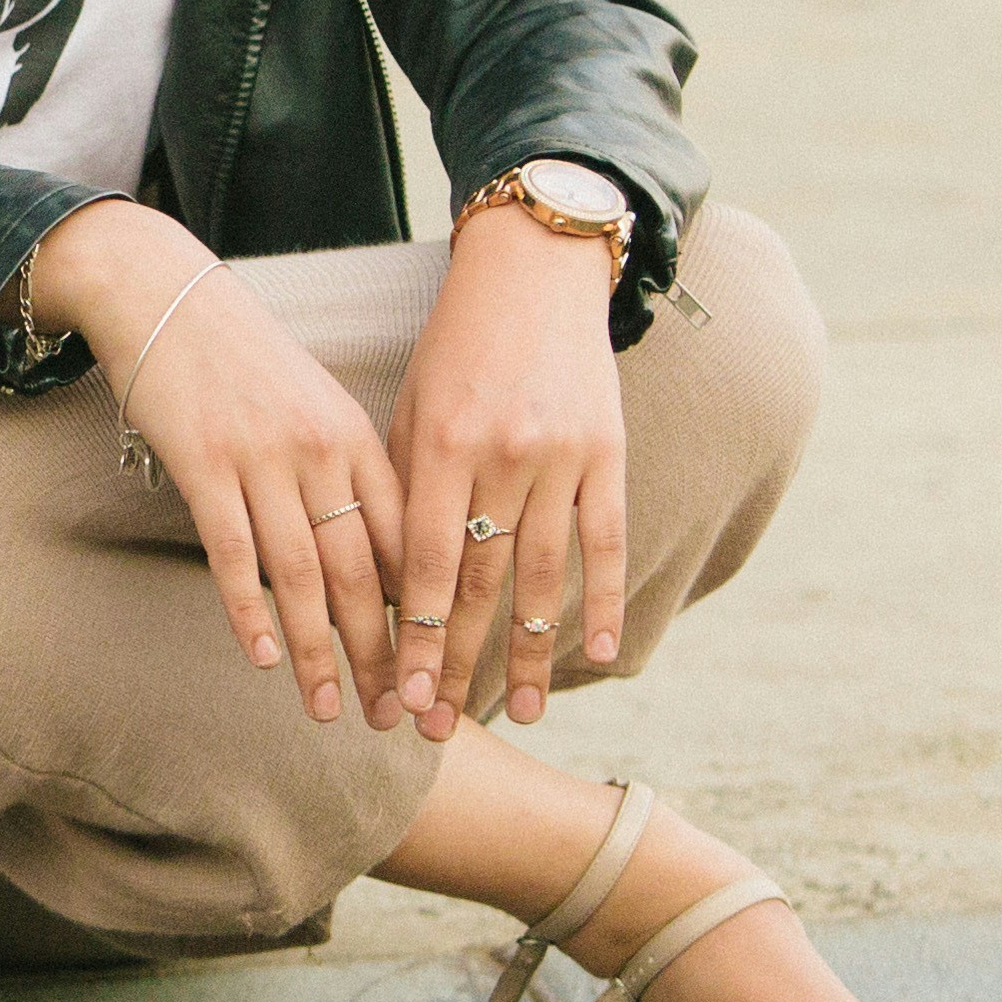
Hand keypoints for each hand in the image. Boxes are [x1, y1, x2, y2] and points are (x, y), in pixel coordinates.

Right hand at [24, 200, 402, 726]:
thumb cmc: (241, 359)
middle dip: (381, 652)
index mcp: (357, 438)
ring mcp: (261, 457)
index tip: (433, 671)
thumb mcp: (313, 408)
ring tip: (328, 709)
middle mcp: (320, 451)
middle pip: (363, 571)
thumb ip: (345, 476)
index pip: (406, 541)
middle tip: (393, 715)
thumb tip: (374, 561)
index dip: (423, 613)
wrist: (163, 293)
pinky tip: (264, 657)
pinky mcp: (203, 464)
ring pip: (302, 573)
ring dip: (319, 650)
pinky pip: (234, 551)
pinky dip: (250, 609)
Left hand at [382, 207, 629, 738]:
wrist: (534, 273)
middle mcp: (504, 456)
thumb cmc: (457, 348)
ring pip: (544, 573)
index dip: (418, 636)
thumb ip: (406, 491)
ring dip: (529, 649)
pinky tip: (598, 655)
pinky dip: (602, 598)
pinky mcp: (609, 451)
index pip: (427, 562)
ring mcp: (562, 456)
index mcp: (443, 445)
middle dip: (459, 661)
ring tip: (522, 712)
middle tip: (441, 728)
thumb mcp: (412, 408)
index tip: (404, 694)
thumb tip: (392, 587)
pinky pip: (607, 539)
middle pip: (482, 581)